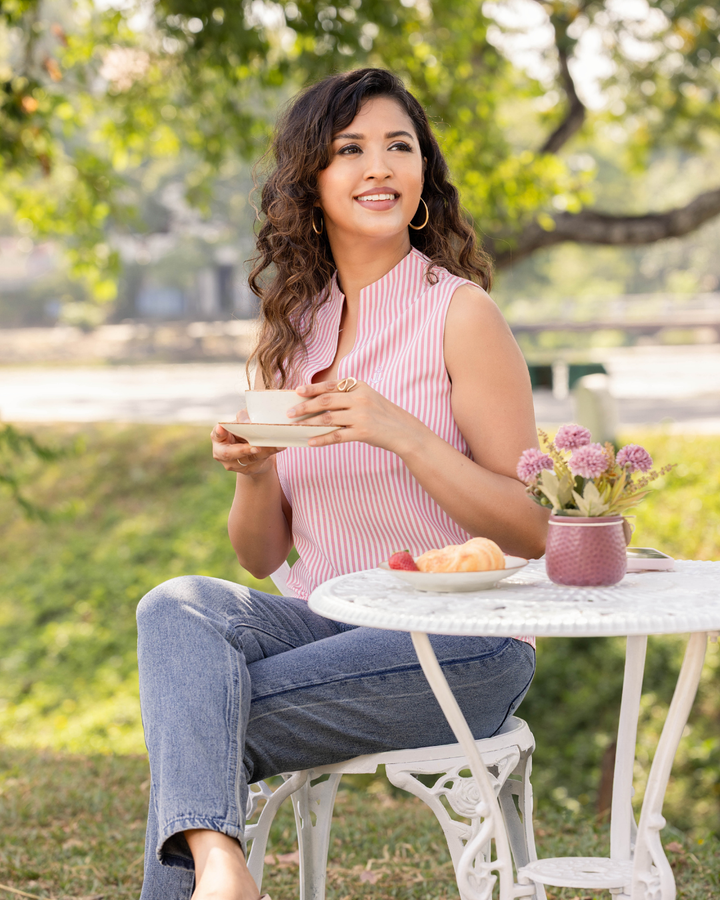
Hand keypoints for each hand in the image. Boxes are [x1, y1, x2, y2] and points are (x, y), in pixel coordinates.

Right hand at [210, 410, 281, 474]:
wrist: (255, 448)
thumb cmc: (244, 430)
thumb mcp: (242, 421)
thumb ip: (243, 417)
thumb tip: (247, 422)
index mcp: (218, 437)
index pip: (216, 435)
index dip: (218, 433)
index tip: (221, 428)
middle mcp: (221, 453)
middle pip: (229, 453)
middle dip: (243, 450)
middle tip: (256, 447)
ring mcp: (234, 464)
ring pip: (249, 458)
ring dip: (264, 451)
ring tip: (275, 444)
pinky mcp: (248, 469)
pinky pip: (260, 461)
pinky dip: (271, 452)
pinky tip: (280, 447)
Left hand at [288, 380, 422, 452]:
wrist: (403, 431)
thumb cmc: (382, 414)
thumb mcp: (368, 397)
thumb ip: (348, 395)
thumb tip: (320, 399)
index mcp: (359, 386)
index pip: (330, 386)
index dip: (312, 388)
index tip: (297, 391)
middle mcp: (359, 398)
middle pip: (325, 400)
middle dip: (305, 406)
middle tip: (290, 412)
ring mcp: (361, 416)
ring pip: (328, 418)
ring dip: (309, 422)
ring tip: (296, 426)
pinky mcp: (362, 432)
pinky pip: (336, 436)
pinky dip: (321, 439)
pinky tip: (310, 442)